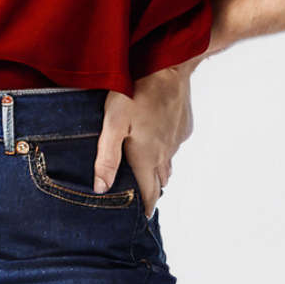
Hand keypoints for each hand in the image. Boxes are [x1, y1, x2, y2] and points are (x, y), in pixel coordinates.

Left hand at [93, 54, 205, 219]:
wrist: (167, 65)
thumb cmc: (134, 92)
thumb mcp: (112, 124)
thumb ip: (106, 157)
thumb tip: (101, 189)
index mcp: (147, 156)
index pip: (148, 192)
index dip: (144, 207)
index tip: (141, 218)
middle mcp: (165, 153)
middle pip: (159, 179)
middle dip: (150, 188)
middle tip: (138, 193)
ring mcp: (176, 139)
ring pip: (166, 161)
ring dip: (157, 167)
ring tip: (144, 166)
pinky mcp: (183, 125)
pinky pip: (173, 143)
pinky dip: (164, 145)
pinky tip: (153, 133)